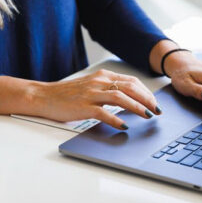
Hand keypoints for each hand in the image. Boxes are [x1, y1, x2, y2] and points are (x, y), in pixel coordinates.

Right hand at [25, 69, 160, 129]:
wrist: (44, 96)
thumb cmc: (67, 94)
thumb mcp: (91, 86)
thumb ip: (108, 90)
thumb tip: (129, 100)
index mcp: (102, 76)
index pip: (131, 81)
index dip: (146, 92)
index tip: (155, 102)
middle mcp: (99, 82)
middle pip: (130, 87)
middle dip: (147, 99)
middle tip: (157, 110)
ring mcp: (91, 94)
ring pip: (121, 97)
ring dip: (137, 107)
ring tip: (147, 116)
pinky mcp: (83, 107)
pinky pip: (104, 113)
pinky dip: (116, 119)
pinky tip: (124, 126)